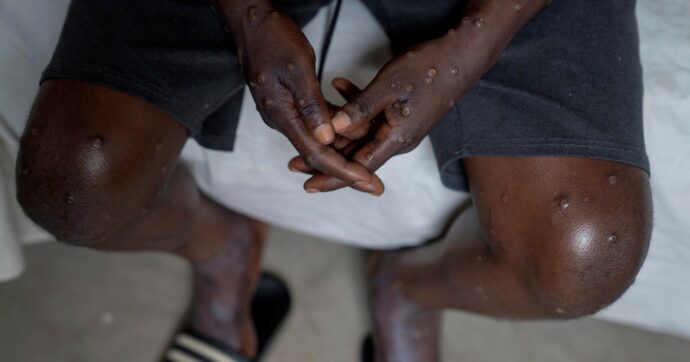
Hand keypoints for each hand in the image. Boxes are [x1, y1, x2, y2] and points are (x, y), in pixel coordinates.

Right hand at [230, 7, 376, 189]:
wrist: (252, 24)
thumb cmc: (273, 40)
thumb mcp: (298, 69)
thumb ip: (312, 105)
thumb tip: (326, 139)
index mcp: (282, 116)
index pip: (316, 154)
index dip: (343, 170)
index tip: (366, 181)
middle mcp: (281, 121)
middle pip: (317, 155)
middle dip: (347, 170)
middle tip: (375, 185)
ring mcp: (285, 114)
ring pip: (318, 141)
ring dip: (343, 153)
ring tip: (370, 166)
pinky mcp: (290, 105)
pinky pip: (315, 125)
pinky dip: (335, 132)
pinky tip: (354, 135)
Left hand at [292, 36, 470, 193]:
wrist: (462, 55)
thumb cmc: (429, 69)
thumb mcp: (388, 87)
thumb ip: (360, 108)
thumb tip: (334, 127)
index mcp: (396, 139)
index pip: (358, 168)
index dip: (332, 177)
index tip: (309, 185)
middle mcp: (398, 139)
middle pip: (356, 155)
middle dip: (326, 156)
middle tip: (294, 160)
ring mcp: (399, 127)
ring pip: (361, 134)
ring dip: (336, 129)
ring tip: (310, 126)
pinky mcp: (400, 114)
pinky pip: (372, 116)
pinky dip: (355, 104)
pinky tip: (339, 86)